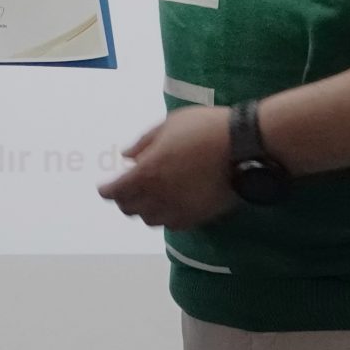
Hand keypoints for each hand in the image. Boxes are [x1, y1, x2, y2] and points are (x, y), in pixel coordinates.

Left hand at [97, 106, 236, 229]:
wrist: (244, 146)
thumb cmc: (205, 128)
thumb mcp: (169, 124)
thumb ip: (143, 143)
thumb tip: (126, 157)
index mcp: (148, 171)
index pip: (116, 191)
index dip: (106, 190)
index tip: (105, 187)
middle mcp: (159, 196)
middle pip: (130, 208)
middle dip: (124, 199)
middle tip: (127, 189)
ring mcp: (179, 209)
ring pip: (150, 220)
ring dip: (144, 209)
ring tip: (149, 196)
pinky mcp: (198, 217)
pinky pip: (172, 225)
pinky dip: (165, 217)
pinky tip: (170, 204)